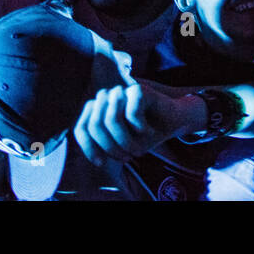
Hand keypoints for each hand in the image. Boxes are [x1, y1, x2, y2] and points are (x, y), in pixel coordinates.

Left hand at [72, 83, 195, 164]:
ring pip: (112, 120)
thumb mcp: (121, 145)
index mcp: (96, 109)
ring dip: (126, 141)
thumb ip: (101, 145)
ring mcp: (121, 90)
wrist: (173, 121)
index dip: (88, 148)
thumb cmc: (144, 134)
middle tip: (127, 158)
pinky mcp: (137, 89)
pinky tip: (149, 131)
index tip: (101, 163)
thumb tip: (86, 154)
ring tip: (139, 150)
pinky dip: (140, 128)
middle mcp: (106, 97)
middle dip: (111, 147)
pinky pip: (131, 114)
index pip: (81, 128)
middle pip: (95, 125)